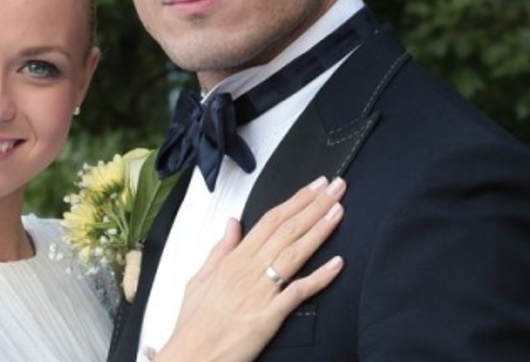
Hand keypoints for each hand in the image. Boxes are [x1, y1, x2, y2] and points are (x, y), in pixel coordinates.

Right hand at [154, 176, 345, 361]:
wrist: (191, 357)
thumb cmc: (194, 323)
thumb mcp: (200, 278)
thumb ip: (220, 249)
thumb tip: (231, 222)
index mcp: (233, 260)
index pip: (270, 220)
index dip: (295, 200)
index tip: (315, 186)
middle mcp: (248, 271)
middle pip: (287, 230)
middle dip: (314, 205)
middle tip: (336, 187)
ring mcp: (260, 292)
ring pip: (295, 253)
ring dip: (319, 229)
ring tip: (339, 210)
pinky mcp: (269, 317)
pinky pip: (298, 293)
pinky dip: (319, 277)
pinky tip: (338, 263)